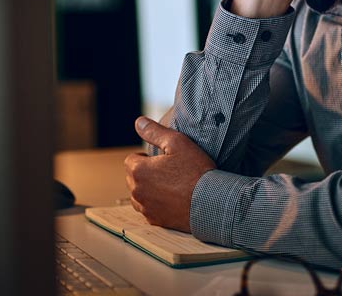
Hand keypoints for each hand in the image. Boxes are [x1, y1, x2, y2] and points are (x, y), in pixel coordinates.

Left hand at [124, 116, 215, 232]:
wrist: (210, 202)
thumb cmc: (195, 171)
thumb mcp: (177, 142)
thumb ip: (154, 131)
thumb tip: (138, 121)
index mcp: (139, 171)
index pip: (131, 160)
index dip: (145, 157)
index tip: (161, 158)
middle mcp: (137, 191)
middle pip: (133, 177)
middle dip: (145, 172)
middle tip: (167, 170)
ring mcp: (146, 208)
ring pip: (139, 195)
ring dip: (148, 189)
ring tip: (169, 184)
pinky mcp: (156, 221)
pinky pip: (149, 209)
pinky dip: (156, 204)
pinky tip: (172, 199)